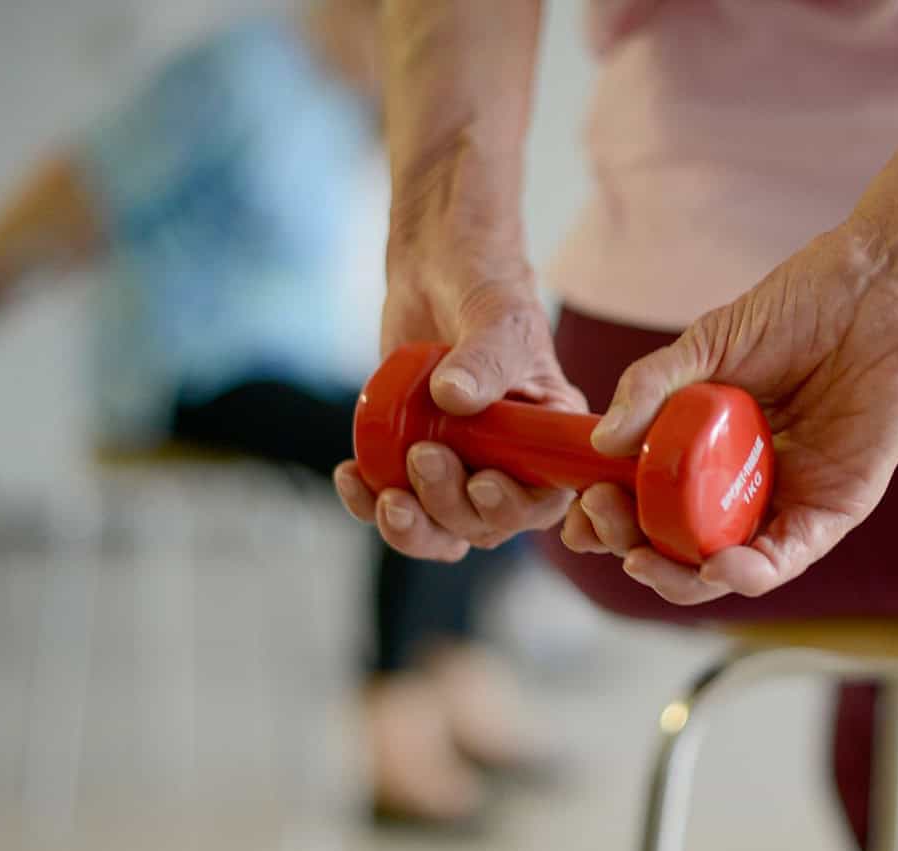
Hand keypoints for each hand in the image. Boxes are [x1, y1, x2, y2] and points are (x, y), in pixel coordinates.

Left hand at [333, 151, 585, 561]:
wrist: (435, 272)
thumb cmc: (485, 288)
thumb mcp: (497, 316)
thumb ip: (486, 357)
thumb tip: (453, 398)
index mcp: (547, 440)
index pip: (544, 500)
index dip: (515, 508)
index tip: (482, 481)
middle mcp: (509, 464)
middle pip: (487, 524)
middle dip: (451, 504)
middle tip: (424, 454)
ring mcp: (460, 467)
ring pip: (442, 530)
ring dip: (412, 527)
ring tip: (384, 496)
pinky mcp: (412, 461)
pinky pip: (396, 507)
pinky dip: (369, 504)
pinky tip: (350, 476)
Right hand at [562, 177, 897, 603]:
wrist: (885, 285)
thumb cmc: (803, 305)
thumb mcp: (708, 343)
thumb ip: (652, 387)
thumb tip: (598, 442)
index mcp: (710, 449)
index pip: (651, 503)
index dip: (610, 519)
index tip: (578, 512)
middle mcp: (745, 482)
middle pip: (680, 545)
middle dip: (634, 549)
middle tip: (605, 526)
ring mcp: (788, 498)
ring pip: (727, 567)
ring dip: (681, 578)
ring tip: (645, 560)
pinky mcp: (835, 508)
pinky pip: (787, 559)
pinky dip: (750, 573)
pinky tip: (719, 566)